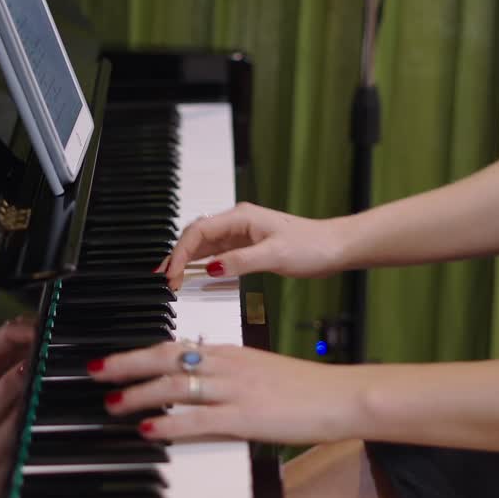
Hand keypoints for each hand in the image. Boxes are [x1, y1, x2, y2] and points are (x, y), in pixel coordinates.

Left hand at [89, 341, 362, 445]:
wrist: (339, 395)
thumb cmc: (303, 387)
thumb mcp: (257, 369)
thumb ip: (224, 372)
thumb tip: (193, 379)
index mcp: (228, 352)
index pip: (173, 344)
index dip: (138, 351)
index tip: (112, 358)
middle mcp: (226, 365)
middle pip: (165, 357)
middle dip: (125, 363)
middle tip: (95, 370)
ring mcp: (234, 390)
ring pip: (175, 384)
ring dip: (138, 393)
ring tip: (112, 402)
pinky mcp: (244, 417)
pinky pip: (197, 419)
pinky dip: (168, 422)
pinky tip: (148, 427)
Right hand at [159, 202, 350, 288]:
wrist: (335, 247)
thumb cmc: (312, 245)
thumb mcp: (274, 256)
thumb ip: (240, 262)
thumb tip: (210, 269)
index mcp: (241, 217)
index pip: (198, 231)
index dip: (179, 253)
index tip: (170, 274)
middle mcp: (238, 222)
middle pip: (196, 236)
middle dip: (176, 256)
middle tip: (163, 280)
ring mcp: (242, 234)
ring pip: (204, 245)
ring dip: (186, 260)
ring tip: (171, 279)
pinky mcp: (248, 246)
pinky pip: (217, 253)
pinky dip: (202, 264)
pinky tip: (194, 274)